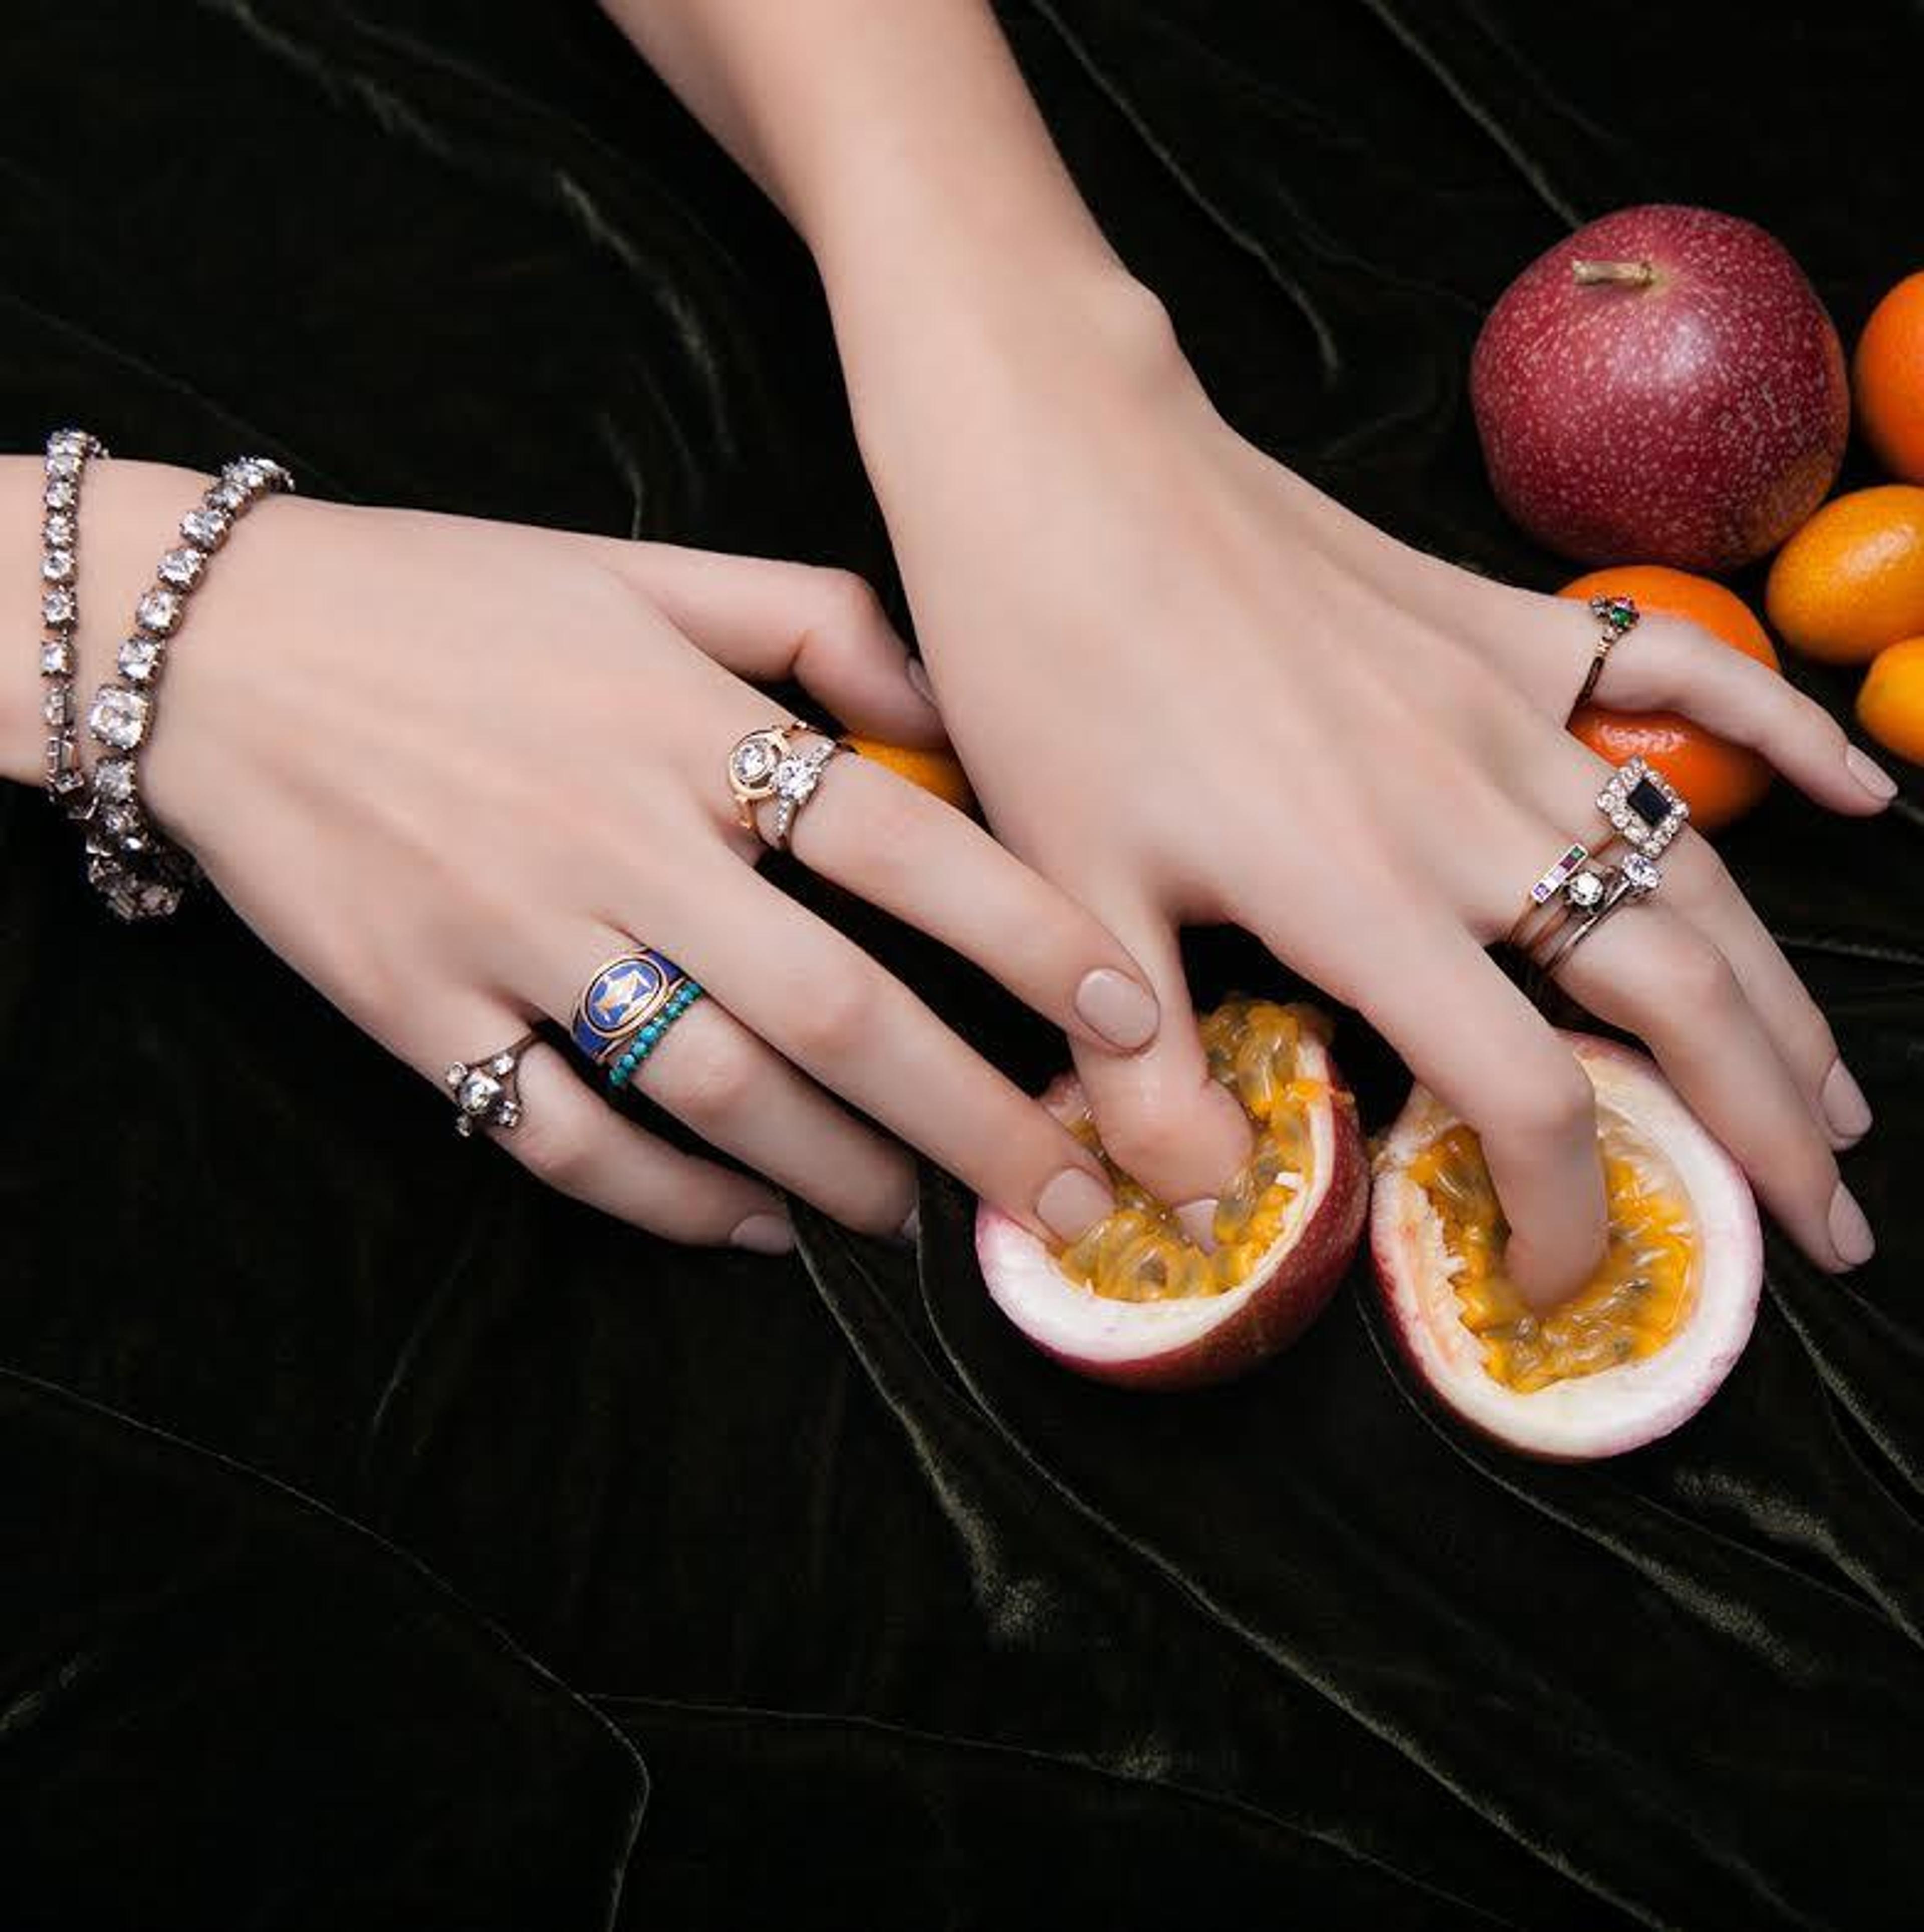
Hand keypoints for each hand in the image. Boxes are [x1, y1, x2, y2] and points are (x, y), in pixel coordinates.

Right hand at [75, 464, 1155, 1252]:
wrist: (218, 649)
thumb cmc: (456, 601)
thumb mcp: (646, 570)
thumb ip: (815, 623)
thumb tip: (948, 712)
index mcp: (686, 725)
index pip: (903, 845)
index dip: (1031, 940)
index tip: (1124, 1024)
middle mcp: (618, 840)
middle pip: (837, 1011)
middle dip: (973, 1120)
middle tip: (1063, 1198)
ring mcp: (518, 938)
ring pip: (716, 1095)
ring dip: (840, 1174)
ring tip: (915, 1216)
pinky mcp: (428, 1014)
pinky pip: (569, 1140)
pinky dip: (672, 1202)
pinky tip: (752, 1228)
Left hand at [841, 277, 1887, 1300]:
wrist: (1061, 466)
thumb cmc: (1051, 673)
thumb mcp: (1066, 894)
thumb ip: (1143, 1066)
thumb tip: (1201, 1199)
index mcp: (1364, 898)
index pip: (1531, 1100)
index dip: (1568, 1217)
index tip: (1561, 1281)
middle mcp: (1469, 812)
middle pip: (1676, 995)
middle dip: (1764, 1130)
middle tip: (1824, 1224)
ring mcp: (1505, 706)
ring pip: (1699, 871)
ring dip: (1784, 995)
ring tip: (1834, 1096)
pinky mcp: (1502, 623)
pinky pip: (1678, 677)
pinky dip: (1781, 737)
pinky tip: (1861, 794)